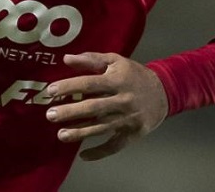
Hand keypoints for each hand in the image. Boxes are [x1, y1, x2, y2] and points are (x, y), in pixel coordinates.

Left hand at [43, 52, 168, 160]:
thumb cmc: (134, 75)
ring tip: (61, 135)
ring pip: (101, 128)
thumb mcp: (116, 61)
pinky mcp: (132, 133)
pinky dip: (99, 152)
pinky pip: (115, 145)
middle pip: (94, 107)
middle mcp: (122, 100)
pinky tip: (83, 155)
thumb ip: (92, 60)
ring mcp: (128, 118)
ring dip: (80, 133)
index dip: (70, 87)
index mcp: (117, 80)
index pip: (90, 83)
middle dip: (71, 112)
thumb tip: (66, 59)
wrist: (164, 92)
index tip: (51, 91)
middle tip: (50, 115)